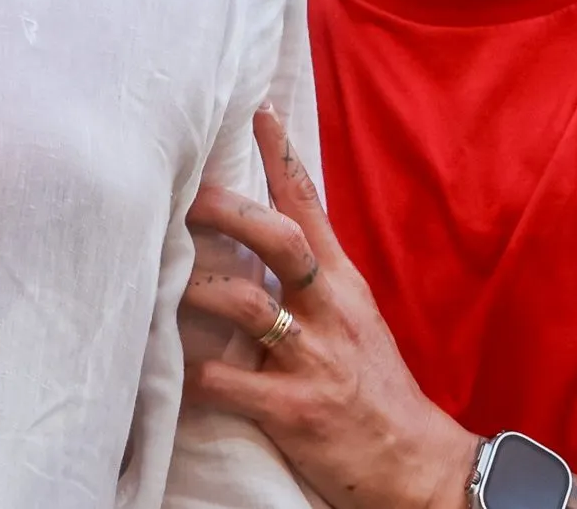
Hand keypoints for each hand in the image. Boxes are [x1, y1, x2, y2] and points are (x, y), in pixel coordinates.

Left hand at [182, 106, 481, 508]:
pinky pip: (229, 382)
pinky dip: (194, 374)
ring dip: (197, 290)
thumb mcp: (354, 318)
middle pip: (278, 241)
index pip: (311, 208)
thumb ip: (312, 279)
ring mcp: (314, 360)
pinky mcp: (295, 409)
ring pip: (246, 304)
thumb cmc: (374, 387)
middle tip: (180, 195)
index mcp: (343, 285)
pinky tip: (169, 369)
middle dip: (225, 212)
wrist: (418, 464)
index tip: (259, 111)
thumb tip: (259, 235)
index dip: (284, 158)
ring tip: (158, 283)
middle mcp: (330, 312)